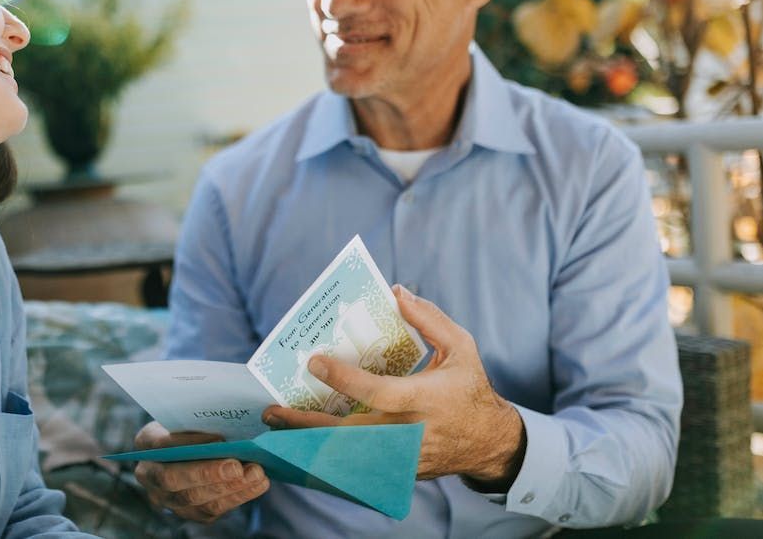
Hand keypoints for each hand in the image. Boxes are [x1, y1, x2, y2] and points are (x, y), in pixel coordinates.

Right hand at [131, 422, 269, 522]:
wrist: (189, 448)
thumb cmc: (191, 426)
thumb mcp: (189, 415)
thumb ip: (202, 419)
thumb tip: (237, 420)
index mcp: (146, 443)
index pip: (162, 444)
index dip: (189, 442)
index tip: (219, 438)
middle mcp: (149, 474)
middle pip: (173, 479)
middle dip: (208, 474)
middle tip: (237, 466)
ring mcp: (166, 498)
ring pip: (194, 499)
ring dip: (229, 488)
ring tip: (256, 473)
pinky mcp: (187, 512)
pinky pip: (210, 510)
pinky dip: (236, 497)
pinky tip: (256, 484)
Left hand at [261, 285, 525, 485]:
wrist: (488, 442)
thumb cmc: (470, 388)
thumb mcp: (461, 347)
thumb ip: (429, 319)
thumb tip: (396, 292)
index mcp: (425, 398)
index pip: (377, 392)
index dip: (344, 378)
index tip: (315, 361)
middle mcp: (410, 431)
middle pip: (349, 432)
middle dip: (308, 422)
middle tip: (273, 408)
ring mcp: (402, 457)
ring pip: (346, 453)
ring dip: (308, 440)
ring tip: (277, 424)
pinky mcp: (397, 471)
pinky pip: (355, 463)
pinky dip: (326, 453)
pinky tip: (300, 439)